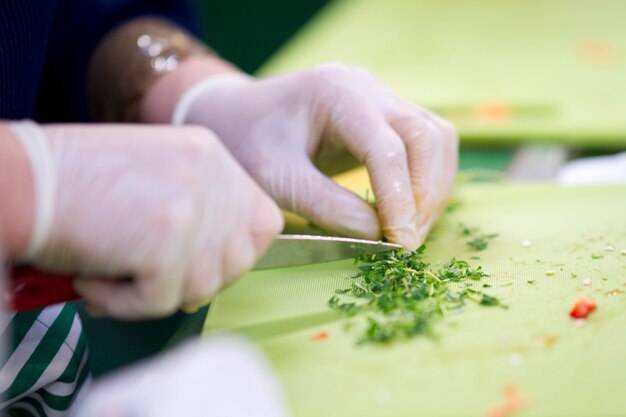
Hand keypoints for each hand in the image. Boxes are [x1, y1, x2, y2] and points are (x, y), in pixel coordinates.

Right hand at [13, 123, 281, 317]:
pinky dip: (123, 303)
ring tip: (112, 267)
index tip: (198, 262)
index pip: (264, 222)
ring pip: (201, 287)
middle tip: (149, 272)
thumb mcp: (156, 174)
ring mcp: (191, 207)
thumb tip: (219, 265)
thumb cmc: (74, 183)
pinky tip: (94, 277)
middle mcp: (210, 175)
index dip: (237, 253)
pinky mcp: (166, 242)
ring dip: (154, 292)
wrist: (21, 179)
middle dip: (196, 280)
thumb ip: (199, 208)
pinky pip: (160, 302)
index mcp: (211, 155)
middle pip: (240, 261)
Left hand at [174, 63, 457, 248]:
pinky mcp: (384, 116)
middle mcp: (367, 88)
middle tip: (408, 241)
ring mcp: (380, 98)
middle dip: (425, 194)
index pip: (386, 147)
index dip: (399, 199)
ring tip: (410, 231)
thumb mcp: (275, 179)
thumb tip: (380, 235)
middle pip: (426, 136)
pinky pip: (426, 144)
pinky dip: (426, 180)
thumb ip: (327, 207)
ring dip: (433, 188)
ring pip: (436, 138)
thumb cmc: (245, 144)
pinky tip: (407, 211)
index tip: (399, 244)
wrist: (234, 116)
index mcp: (336, 93)